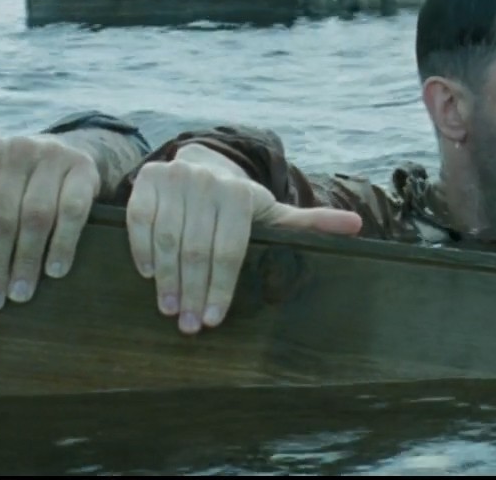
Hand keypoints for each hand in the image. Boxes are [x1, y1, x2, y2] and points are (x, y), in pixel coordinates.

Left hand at [0, 134, 97, 310]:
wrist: (68, 154)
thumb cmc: (11, 176)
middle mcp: (17, 147)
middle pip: (1, 214)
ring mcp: (53, 155)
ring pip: (36, 216)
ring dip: (27, 260)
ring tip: (21, 293)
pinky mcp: (84, 169)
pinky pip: (73, 212)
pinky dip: (63, 245)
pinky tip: (54, 270)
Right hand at [125, 143, 360, 334]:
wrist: (204, 168)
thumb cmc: (240, 204)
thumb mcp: (273, 213)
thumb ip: (309, 224)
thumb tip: (356, 226)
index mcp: (240, 193)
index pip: (229, 250)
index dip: (221, 288)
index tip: (214, 319)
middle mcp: (207, 181)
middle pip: (197, 249)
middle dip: (193, 292)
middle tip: (189, 326)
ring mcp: (175, 179)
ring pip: (167, 238)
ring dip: (166, 279)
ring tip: (170, 310)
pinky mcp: (148, 180)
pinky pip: (139, 220)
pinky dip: (141, 249)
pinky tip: (147, 276)